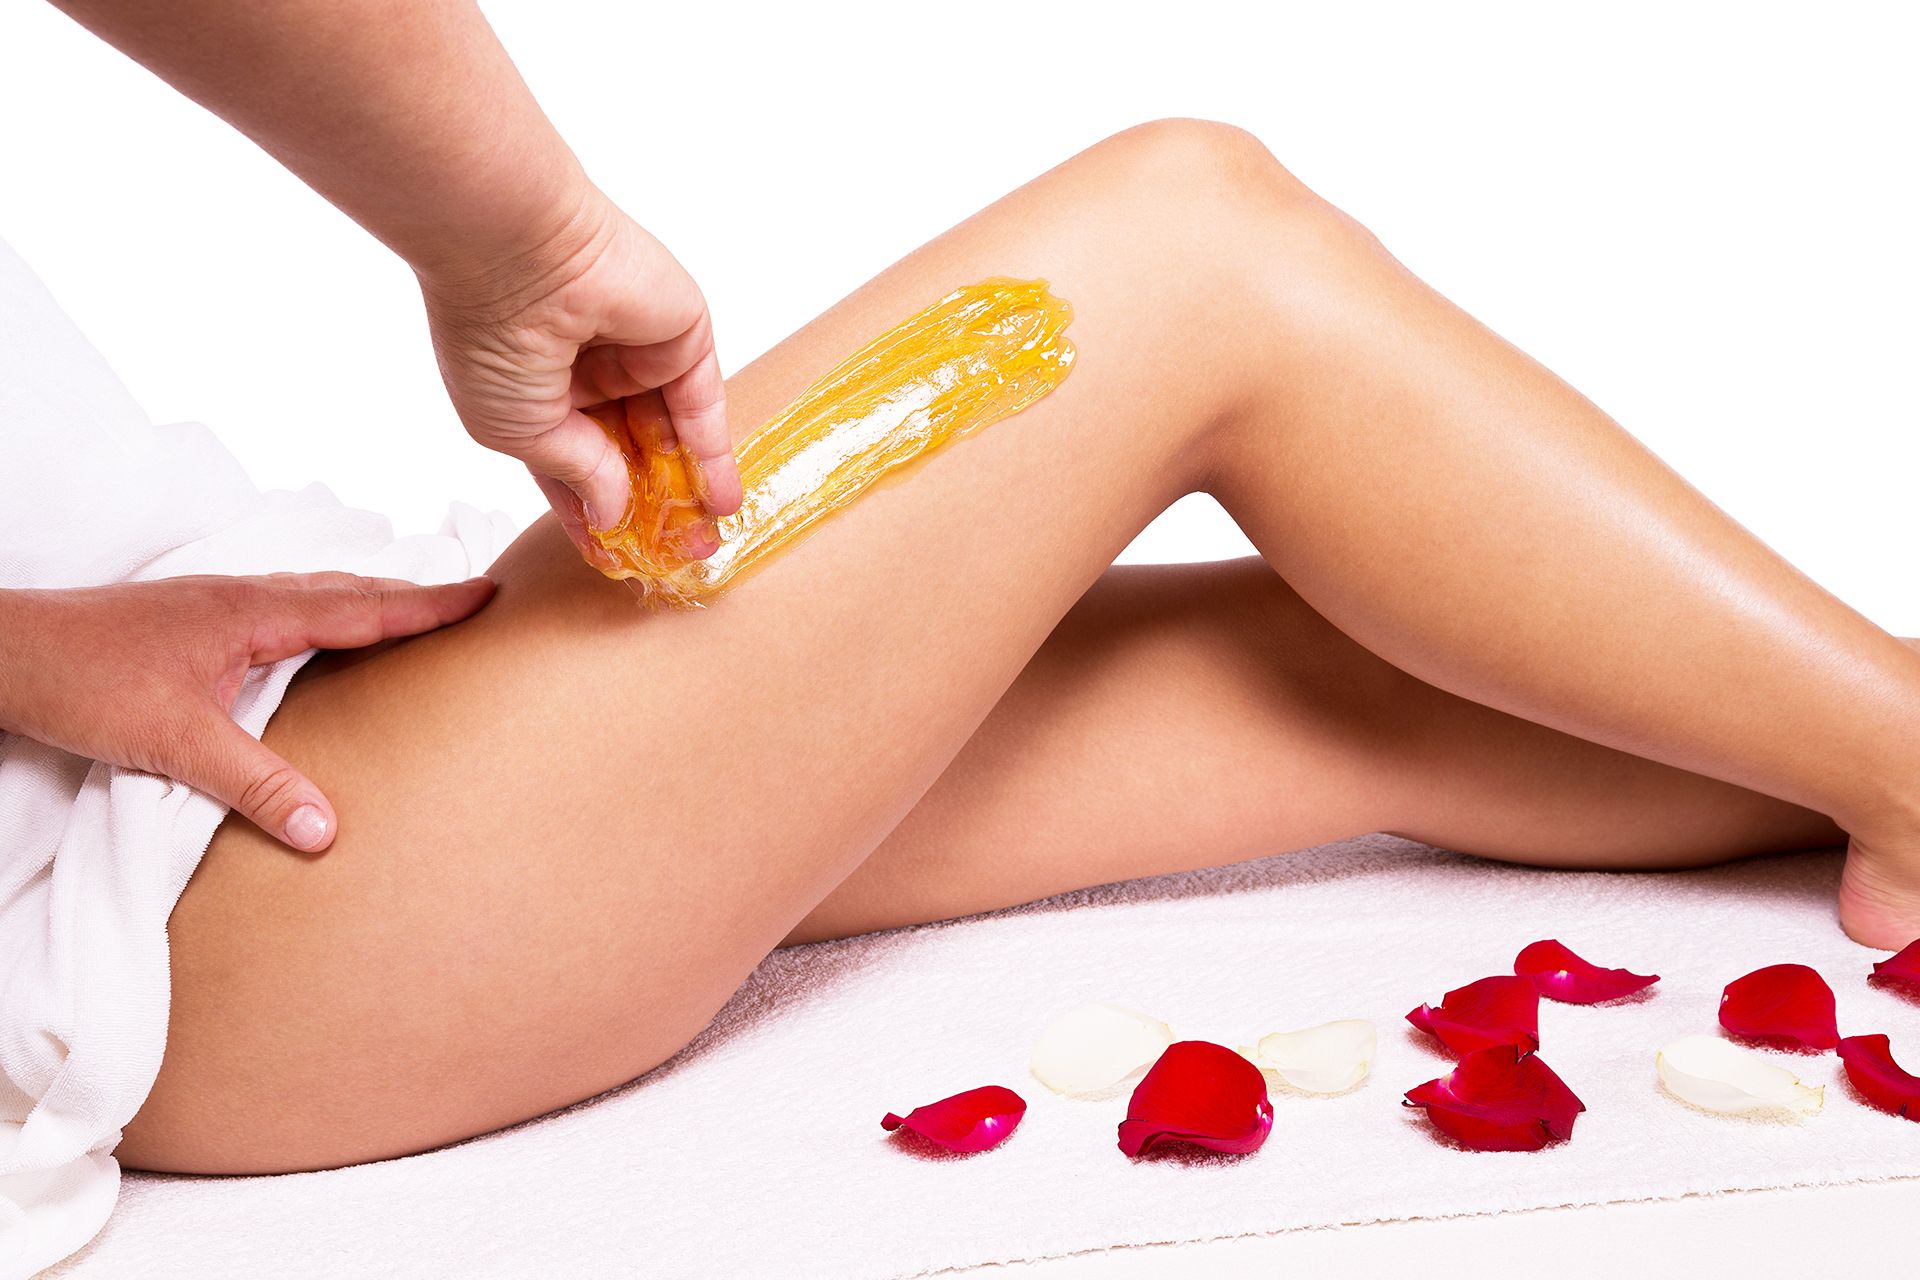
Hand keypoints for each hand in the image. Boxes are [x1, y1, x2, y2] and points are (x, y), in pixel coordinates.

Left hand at [0, 573, 493, 851]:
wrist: (6, 651)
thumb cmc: (83, 682)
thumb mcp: (176, 742)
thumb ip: (256, 784)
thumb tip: (327, 829)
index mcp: (255, 613)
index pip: (363, 607)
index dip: (428, 605)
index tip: (486, 593)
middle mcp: (244, 597)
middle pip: (349, 590)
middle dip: (413, 594)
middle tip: (471, 596)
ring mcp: (218, 604)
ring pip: (315, 595)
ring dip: (369, 600)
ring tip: (413, 612)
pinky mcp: (196, 620)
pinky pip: (285, 607)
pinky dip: (326, 613)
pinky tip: (320, 636)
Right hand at [417, 190, 742, 563]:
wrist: (518, 255)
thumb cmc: (492, 339)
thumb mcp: (522, 432)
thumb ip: (577, 473)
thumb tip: (612, 517)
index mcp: (536, 391)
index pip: (574, 465)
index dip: (593, 514)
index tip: (612, 561)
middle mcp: (586, 372)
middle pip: (629, 455)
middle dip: (649, 509)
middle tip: (671, 561)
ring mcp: (636, 353)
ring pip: (669, 437)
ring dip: (686, 492)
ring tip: (699, 545)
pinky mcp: (683, 336)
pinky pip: (702, 408)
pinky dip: (713, 456)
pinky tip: (722, 502)